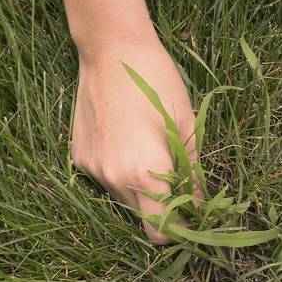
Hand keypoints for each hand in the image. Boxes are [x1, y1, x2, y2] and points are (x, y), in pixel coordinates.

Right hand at [71, 35, 199, 243]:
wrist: (111, 50)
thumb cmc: (158, 83)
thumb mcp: (186, 127)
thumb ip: (194, 173)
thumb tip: (202, 204)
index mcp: (145, 174)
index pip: (161, 232)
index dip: (181, 229)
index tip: (194, 217)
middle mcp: (113, 179)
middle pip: (142, 218)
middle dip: (164, 210)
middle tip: (180, 184)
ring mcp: (92, 169)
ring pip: (123, 199)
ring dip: (142, 189)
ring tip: (153, 154)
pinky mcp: (79, 157)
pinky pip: (106, 178)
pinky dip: (121, 172)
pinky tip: (128, 142)